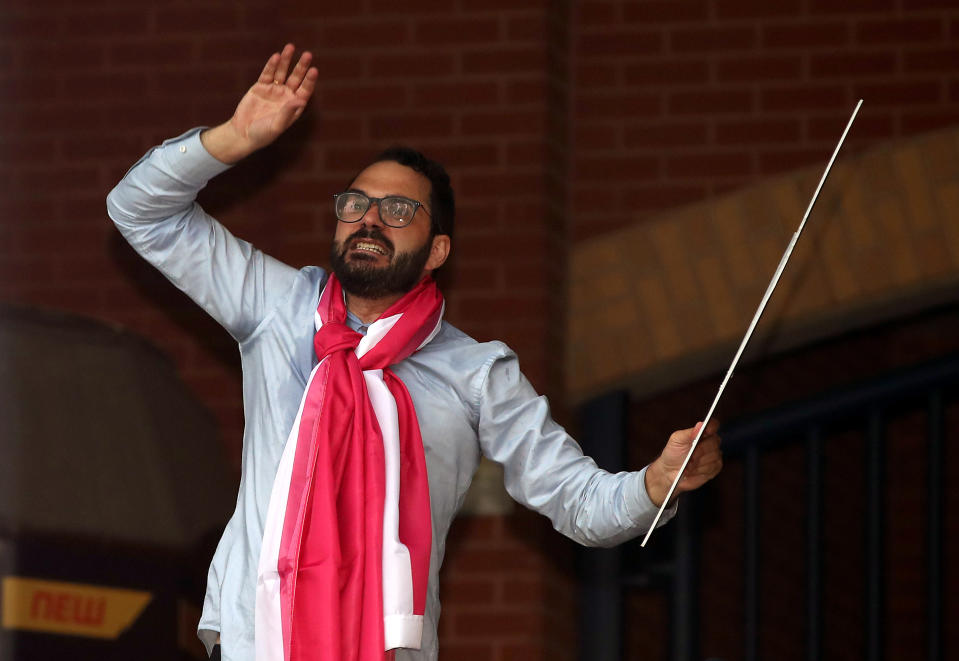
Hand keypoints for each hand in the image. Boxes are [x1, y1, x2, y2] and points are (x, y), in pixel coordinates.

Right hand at [201, 44, 318, 163]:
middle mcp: (285, 96)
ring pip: (282, 72)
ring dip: (286, 60)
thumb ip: (288, 112)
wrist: (243, 133)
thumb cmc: (263, 134)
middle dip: (301, 66)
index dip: (309, 81)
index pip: (305, 90)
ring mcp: (273, 90)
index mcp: (294, 106)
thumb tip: (300, 101)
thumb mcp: (277, 125)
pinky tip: (277, 57)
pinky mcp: (260, 87)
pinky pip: (267, 74)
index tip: (314, 70)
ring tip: (291, 47)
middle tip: (308, 54)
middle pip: (296, 78)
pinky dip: (271, 65)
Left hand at [644, 420, 722, 506]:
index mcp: (703, 432)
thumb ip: (688, 433)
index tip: (706, 431)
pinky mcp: (715, 468)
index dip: (712, 427)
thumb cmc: (673, 453)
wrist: (670, 471)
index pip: (713, 425)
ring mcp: (715, 456)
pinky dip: (700, 471)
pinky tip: (691, 472)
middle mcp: (711, 443)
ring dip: (698, 463)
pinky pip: (712, 468)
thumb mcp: (676, 440)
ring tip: (687, 467)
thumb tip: (700, 425)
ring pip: (713, 457)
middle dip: (700, 451)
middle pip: (713, 443)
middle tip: (690, 457)